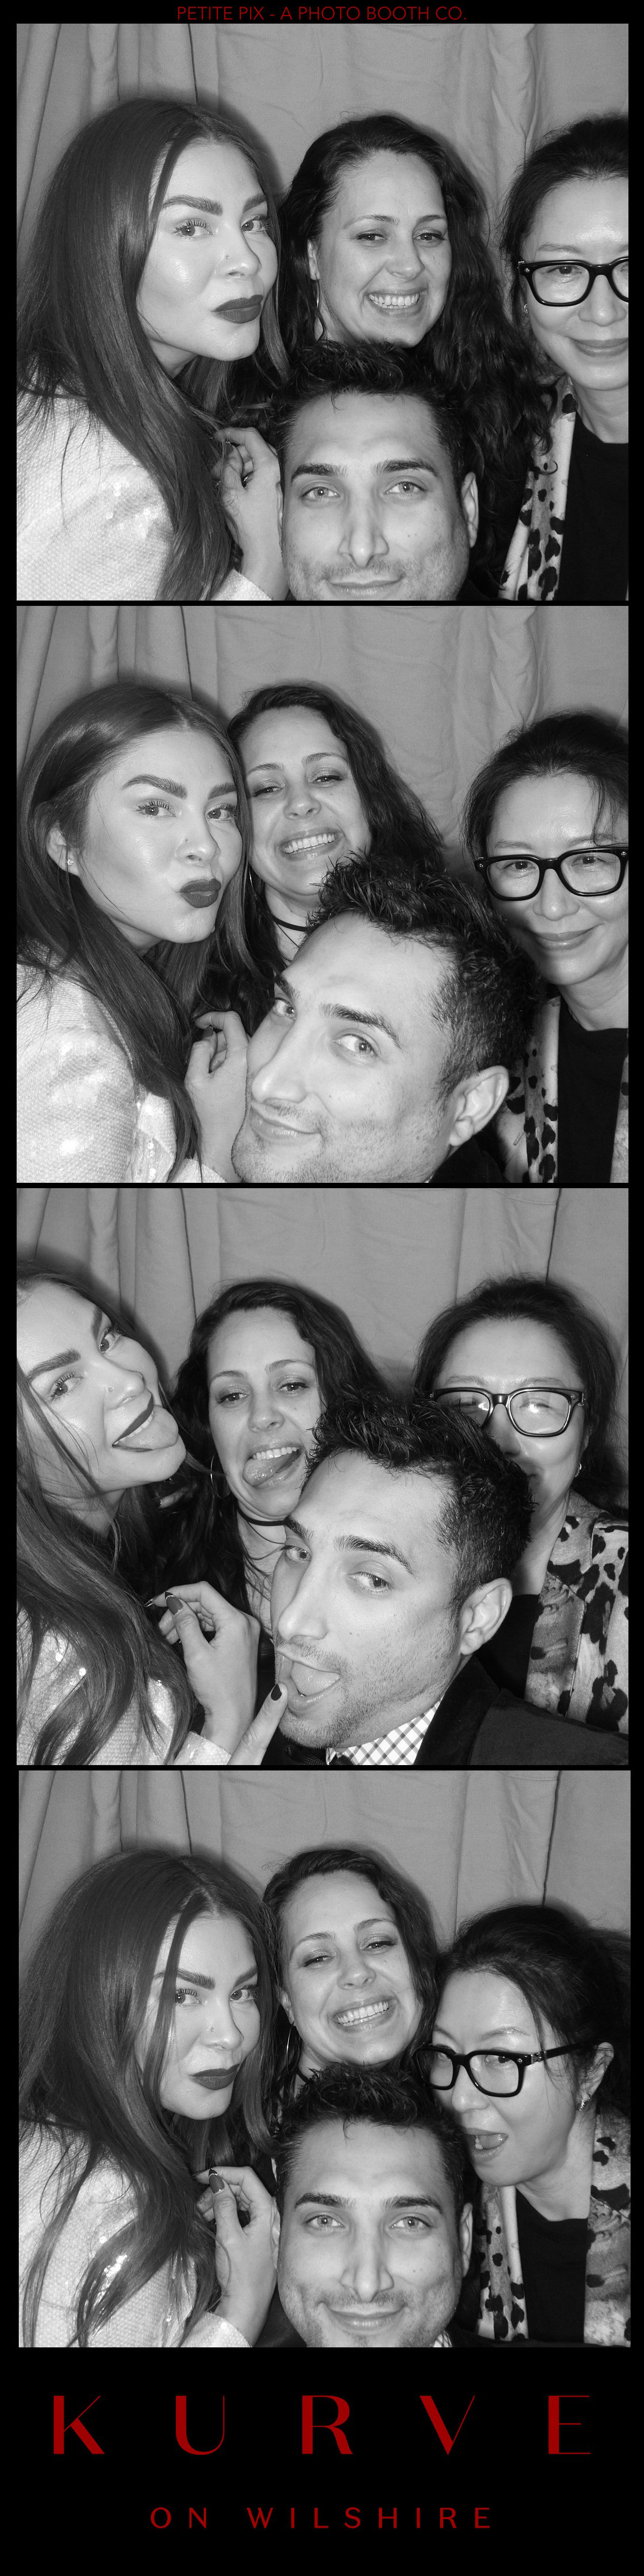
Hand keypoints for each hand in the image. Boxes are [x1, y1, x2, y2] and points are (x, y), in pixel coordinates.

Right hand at [151, 1582, 287, 1760]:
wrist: (234, 1716)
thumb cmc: (217, 1689)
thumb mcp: (196, 1653)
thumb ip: (185, 1623)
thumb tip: (174, 1601)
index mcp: (236, 1620)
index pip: (204, 1592)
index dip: (178, 1592)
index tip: (158, 1600)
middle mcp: (244, 1621)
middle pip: (206, 1603)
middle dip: (180, 1611)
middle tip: (160, 1628)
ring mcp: (244, 1632)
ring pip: (209, 1615)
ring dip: (187, 1622)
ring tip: (167, 1637)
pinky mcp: (241, 1642)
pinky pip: (216, 1626)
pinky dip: (198, 1630)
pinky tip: (182, 1640)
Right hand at [186, 1012, 247, 1178]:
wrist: (221, 1141)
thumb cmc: (207, 1113)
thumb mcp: (194, 1079)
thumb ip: (199, 1050)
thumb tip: (206, 1037)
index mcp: (240, 1056)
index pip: (231, 1019)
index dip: (213, 1016)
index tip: (198, 1024)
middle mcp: (251, 1060)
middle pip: (233, 1033)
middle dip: (214, 1040)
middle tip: (200, 1059)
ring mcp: (252, 1070)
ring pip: (234, 1047)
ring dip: (218, 1053)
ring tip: (208, 1076)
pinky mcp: (249, 1079)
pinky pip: (236, 1061)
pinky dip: (223, 1064)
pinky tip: (215, 1083)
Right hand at [207, 2168, 277, 2344]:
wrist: (246, 2306)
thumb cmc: (241, 2275)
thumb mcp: (229, 2237)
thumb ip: (224, 2205)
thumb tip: (216, 2180)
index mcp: (267, 2211)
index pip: (246, 2176)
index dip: (224, 2172)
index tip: (202, 2175)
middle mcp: (269, 2214)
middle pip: (242, 2187)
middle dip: (218, 2189)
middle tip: (198, 2202)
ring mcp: (263, 2225)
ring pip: (239, 2200)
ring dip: (218, 2202)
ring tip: (201, 2214)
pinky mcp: (255, 2235)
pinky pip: (239, 2214)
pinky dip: (223, 2213)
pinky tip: (209, 2220)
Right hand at [220, 426, 286, 598]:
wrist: (266, 552)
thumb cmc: (250, 526)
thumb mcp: (231, 493)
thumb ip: (228, 467)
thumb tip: (228, 452)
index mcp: (268, 465)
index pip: (250, 436)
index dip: (231, 434)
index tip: (217, 439)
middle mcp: (277, 469)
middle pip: (253, 448)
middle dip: (233, 455)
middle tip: (216, 470)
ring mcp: (279, 480)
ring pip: (256, 462)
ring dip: (238, 466)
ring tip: (222, 482)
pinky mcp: (277, 491)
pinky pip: (260, 474)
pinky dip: (246, 476)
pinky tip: (235, 489)